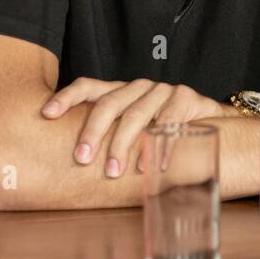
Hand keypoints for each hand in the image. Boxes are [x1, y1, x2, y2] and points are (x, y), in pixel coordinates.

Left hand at [41, 78, 230, 176]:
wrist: (213, 124)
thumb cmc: (164, 133)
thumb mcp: (135, 133)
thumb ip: (111, 138)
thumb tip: (70, 164)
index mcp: (120, 91)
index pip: (88, 86)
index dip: (66, 97)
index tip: (46, 114)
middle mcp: (138, 87)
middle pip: (108, 104)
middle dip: (92, 132)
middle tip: (82, 160)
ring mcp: (162, 90)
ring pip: (135, 115)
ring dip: (123, 145)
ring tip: (115, 172)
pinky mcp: (185, 97)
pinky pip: (168, 122)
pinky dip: (159, 146)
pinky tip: (153, 166)